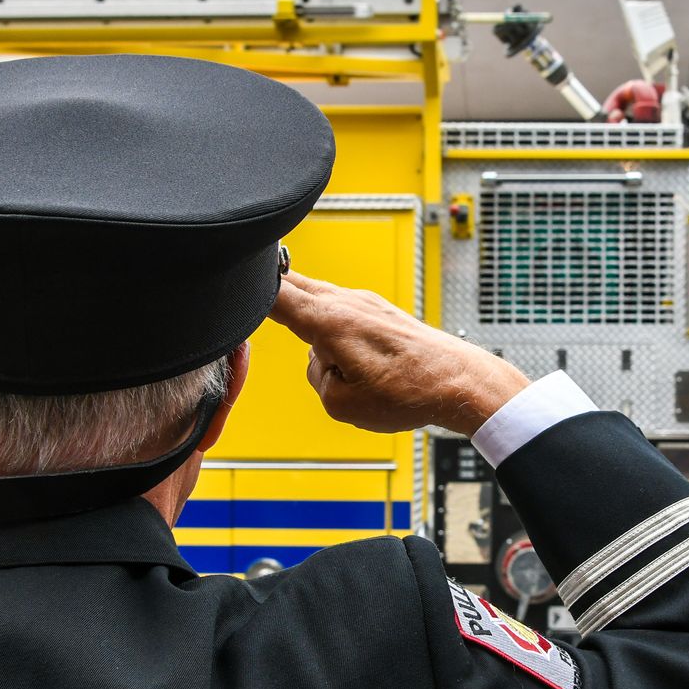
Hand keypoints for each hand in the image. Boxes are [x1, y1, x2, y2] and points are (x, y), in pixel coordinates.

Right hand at [269, 272, 529, 436]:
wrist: (460, 382)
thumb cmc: (409, 392)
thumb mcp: (342, 404)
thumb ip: (317, 379)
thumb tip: (322, 363)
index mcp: (329, 320)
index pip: (272, 293)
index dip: (245, 290)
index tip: (228, 287)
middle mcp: (346, 301)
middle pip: (291, 284)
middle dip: (271, 290)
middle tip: (250, 294)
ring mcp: (365, 303)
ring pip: (317, 302)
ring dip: (307, 318)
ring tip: (319, 352)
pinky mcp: (381, 313)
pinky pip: (341, 314)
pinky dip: (331, 326)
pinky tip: (342, 352)